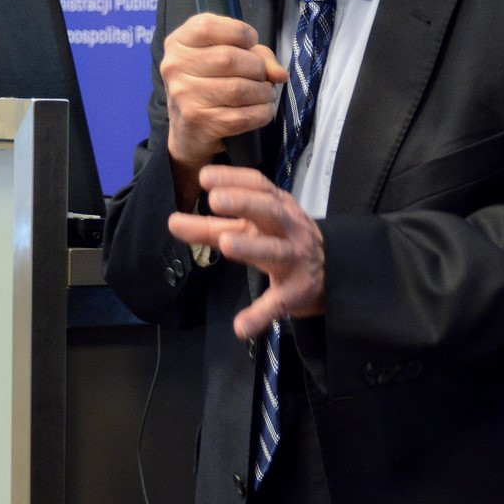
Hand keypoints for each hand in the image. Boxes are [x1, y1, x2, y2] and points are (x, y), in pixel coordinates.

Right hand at [161, 14, 285, 195]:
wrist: (187, 131)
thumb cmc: (209, 85)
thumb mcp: (224, 57)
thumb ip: (256, 55)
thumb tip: (279, 74)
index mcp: (178, 43)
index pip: (206, 26)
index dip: (238, 31)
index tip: (251, 43)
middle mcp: (175, 67)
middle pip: (229, 58)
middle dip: (258, 68)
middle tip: (263, 77)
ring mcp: (184, 96)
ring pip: (239, 89)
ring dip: (263, 92)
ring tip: (267, 94)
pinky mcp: (198, 122)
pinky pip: (243, 116)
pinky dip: (262, 113)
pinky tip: (263, 111)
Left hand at [168, 165, 323, 340]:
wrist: (330, 272)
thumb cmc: (281, 240)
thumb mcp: (252, 228)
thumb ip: (213, 226)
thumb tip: (173, 222)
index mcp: (278, 207)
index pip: (257, 186)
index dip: (233, 179)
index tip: (205, 177)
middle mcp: (288, 228)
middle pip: (269, 211)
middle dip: (243, 203)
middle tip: (214, 200)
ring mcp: (294, 259)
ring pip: (275, 251)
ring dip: (251, 246)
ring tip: (226, 244)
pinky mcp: (296, 291)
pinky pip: (278, 303)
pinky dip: (260, 315)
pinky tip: (241, 327)